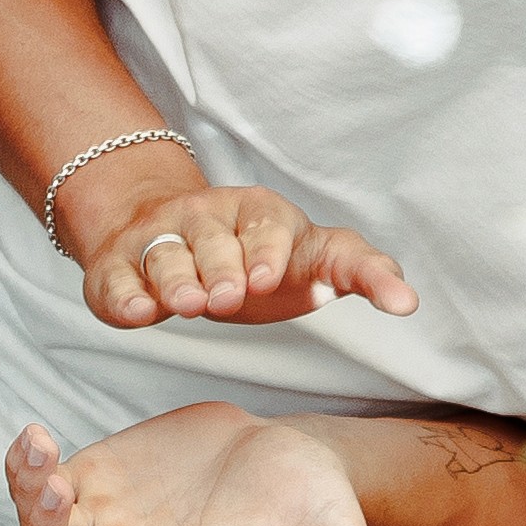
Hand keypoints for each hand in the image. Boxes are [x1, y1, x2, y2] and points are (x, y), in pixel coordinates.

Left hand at [7, 402, 369, 525]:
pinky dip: (28, 463)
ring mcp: (107, 518)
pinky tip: (33, 435)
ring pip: (40, 524)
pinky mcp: (99, 475)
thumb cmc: (315, 504)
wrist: (292, 457)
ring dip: (27, 492)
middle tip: (55, 489)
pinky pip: (42, 479)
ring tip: (39, 447)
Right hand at [52, 145, 413, 332]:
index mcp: (260, 213)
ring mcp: (158, 237)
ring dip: (177, 282)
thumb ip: (362, 272)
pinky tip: (139, 312)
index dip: (267, 251)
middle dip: (220, 269)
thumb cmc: (256, 258)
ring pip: (165, 256)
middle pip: (212, 240)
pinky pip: (116, 277)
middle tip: (227, 300)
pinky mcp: (116, 264)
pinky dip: (125, 296)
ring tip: (189, 307)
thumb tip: (409, 300)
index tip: (270, 280)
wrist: (168, 232)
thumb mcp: (315, 259)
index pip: (269, 226)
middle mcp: (206, 216)